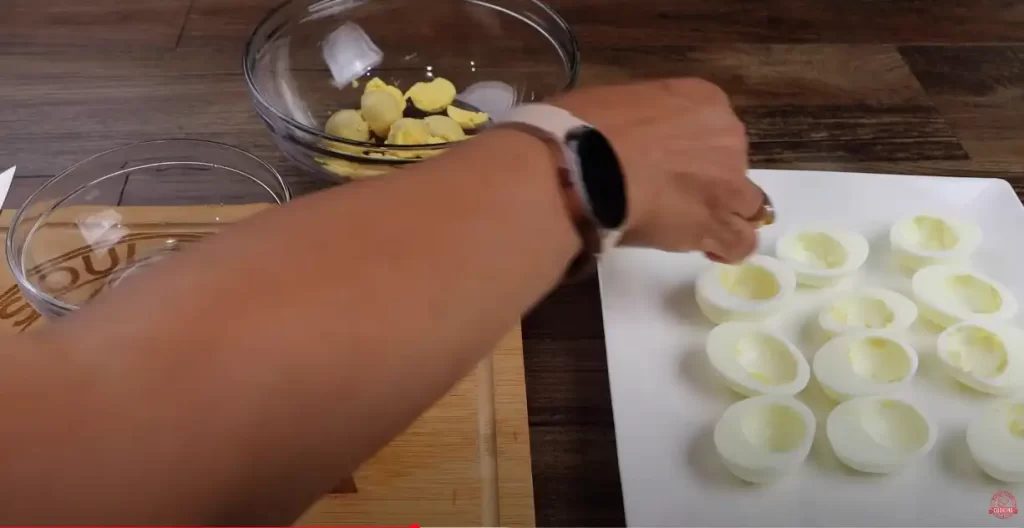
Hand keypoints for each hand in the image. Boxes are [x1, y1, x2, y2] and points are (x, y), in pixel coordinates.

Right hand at [553, 78, 763, 262]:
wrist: (580, 164)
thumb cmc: (585, 126)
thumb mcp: (620, 101)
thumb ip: (643, 119)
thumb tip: (628, 139)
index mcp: (705, 101)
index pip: (714, 129)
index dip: (693, 152)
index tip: (665, 164)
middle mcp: (727, 138)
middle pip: (734, 166)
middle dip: (710, 181)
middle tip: (672, 194)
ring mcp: (727, 183)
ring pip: (748, 206)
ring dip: (725, 214)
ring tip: (693, 226)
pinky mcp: (715, 224)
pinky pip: (740, 242)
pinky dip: (727, 248)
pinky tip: (709, 250)